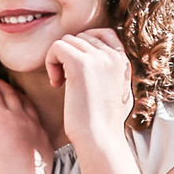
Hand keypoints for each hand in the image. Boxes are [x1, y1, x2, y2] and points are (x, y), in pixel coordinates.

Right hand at [0, 73, 49, 173]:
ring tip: (12, 91)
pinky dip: (30, 110)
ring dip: (17, 94)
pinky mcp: (44, 139)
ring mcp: (34, 127)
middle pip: (9, 93)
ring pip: (26, 103)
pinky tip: (29, 115)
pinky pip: (38, 118)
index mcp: (0, 117)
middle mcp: (19, 118)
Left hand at [46, 28, 135, 154]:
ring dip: (58, 61)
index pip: (103, 33)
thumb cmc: (106, 126)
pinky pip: (56, 47)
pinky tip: (56, 84)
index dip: (84, 46)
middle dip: (69, 57)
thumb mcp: (120, 95)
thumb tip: (103, 68)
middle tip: (66, 82)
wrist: (100, 139)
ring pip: (67, 41)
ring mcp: (97, 57)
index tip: (77, 69)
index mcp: (122, 61)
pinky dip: (50, 62)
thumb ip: (114, 76)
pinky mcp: (79, 64)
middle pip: (80, 37)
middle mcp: (112, 55)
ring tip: (61, 84)